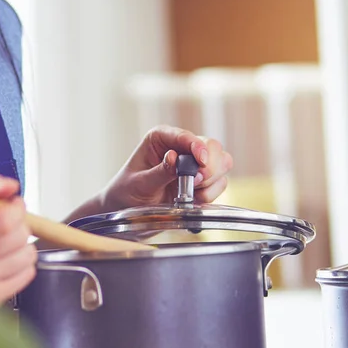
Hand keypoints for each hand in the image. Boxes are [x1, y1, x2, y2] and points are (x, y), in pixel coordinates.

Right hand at [0, 175, 36, 305]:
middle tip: (11, 225)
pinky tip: (8, 261)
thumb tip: (11, 186)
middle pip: (17, 236)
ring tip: (8, 244)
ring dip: (23, 245)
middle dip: (21, 225)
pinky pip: (27, 274)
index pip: (3, 219)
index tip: (15, 205)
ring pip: (26, 255)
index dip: (17, 209)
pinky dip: (24, 264)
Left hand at [99, 126, 232, 211]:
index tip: (201, 161)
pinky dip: (210, 194)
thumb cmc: (125, 192)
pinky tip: (192, 200)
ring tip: (189, 193)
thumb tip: (175, 158)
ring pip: (222, 163)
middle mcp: (180, 146)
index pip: (186, 136)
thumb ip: (159, 172)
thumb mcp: (139, 183)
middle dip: (209, 167)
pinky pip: (220, 183)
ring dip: (210, 181)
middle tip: (196, 182)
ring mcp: (194, 164)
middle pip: (213, 147)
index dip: (198, 147)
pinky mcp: (201, 181)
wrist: (125, 211)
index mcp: (161, 138)